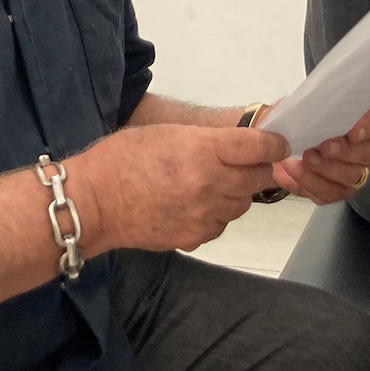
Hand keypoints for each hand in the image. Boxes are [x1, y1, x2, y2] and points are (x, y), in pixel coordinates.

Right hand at [65, 123, 288, 254]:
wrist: (93, 203)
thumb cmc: (124, 158)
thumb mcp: (169, 133)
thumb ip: (209, 140)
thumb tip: (244, 146)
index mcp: (204, 150)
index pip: (260, 147)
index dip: (274, 144)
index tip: (276, 144)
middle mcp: (210, 184)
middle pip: (258, 177)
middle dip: (256, 168)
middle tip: (242, 163)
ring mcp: (205, 214)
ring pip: (242, 203)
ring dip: (235, 192)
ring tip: (209, 184)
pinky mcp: (196, 237)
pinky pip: (222, 224)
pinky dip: (216, 214)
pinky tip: (194, 205)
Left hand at [269, 104, 369, 204]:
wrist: (287, 144)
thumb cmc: (304, 119)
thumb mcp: (304, 105)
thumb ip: (306, 105)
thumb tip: (297, 111)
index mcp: (368, 121)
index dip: (367, 127)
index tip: (352, 133)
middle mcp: (368, 149)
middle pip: (366, 154)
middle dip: (344, 152)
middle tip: (323, 148)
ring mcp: (357, 173)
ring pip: (351, 177)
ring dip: (327, 169)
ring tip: (305, 159)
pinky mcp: (339, 190)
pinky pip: (329, 193)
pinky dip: (309, 183)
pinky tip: (292, 172)